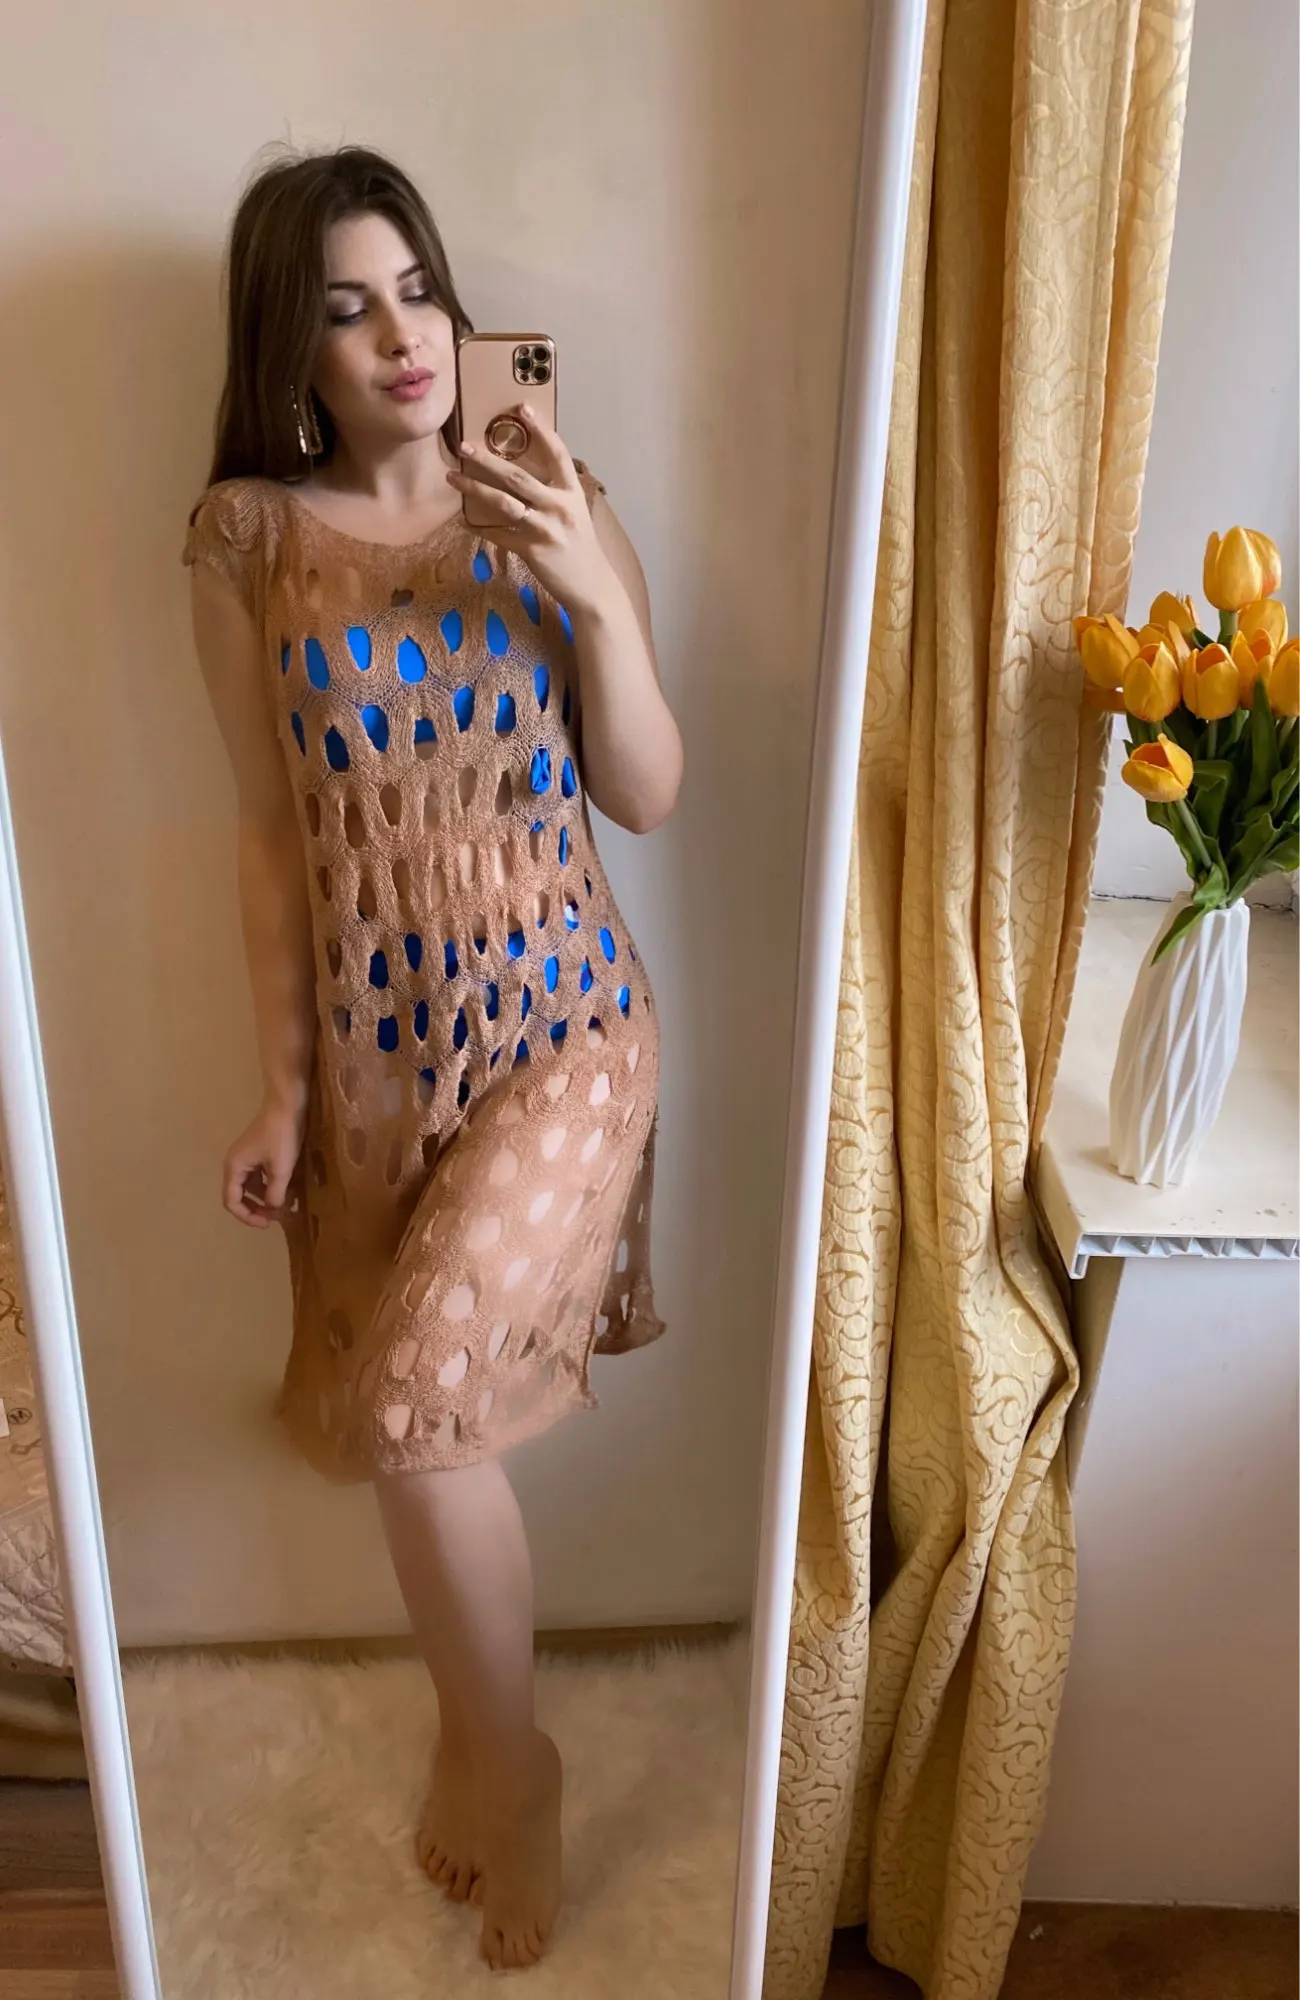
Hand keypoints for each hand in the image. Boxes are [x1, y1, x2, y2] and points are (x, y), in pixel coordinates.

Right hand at [223, 1095, 306, 1229]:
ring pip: (250, 1186)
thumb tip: (273, 1209)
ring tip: (282, 1206)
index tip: (267, 1223)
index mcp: (234, 1167)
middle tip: (274, 1218)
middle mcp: (235, 1163)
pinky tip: (284, 1189)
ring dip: (262, 1198)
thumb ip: (275, 1194)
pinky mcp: (257, 1152)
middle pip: (238, 1195)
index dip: (247, 1216)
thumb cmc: (282, 1136)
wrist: (287, 1104)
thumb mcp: (281, 1169)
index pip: (231, 1201)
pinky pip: (258, 1176)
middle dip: (255, 1209)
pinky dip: (268, 1186)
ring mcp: (246, 1157)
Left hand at [446, 404, 618, 618]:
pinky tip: (464, 521)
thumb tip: (525, 478)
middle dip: (487, 459)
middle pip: (518, 476)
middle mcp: (559, 506)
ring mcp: (544, 529)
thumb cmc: (582, 548)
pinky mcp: (532, 550)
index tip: (521, 408)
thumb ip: (555, 494)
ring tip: (453, 478)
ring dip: (475, 488)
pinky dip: (479, 528)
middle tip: (464, 446)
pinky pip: (499, 535)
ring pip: (503, 502)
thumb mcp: (575, 514)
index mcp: (572, 493)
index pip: (556, 453)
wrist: (592, 586)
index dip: (540, 428)